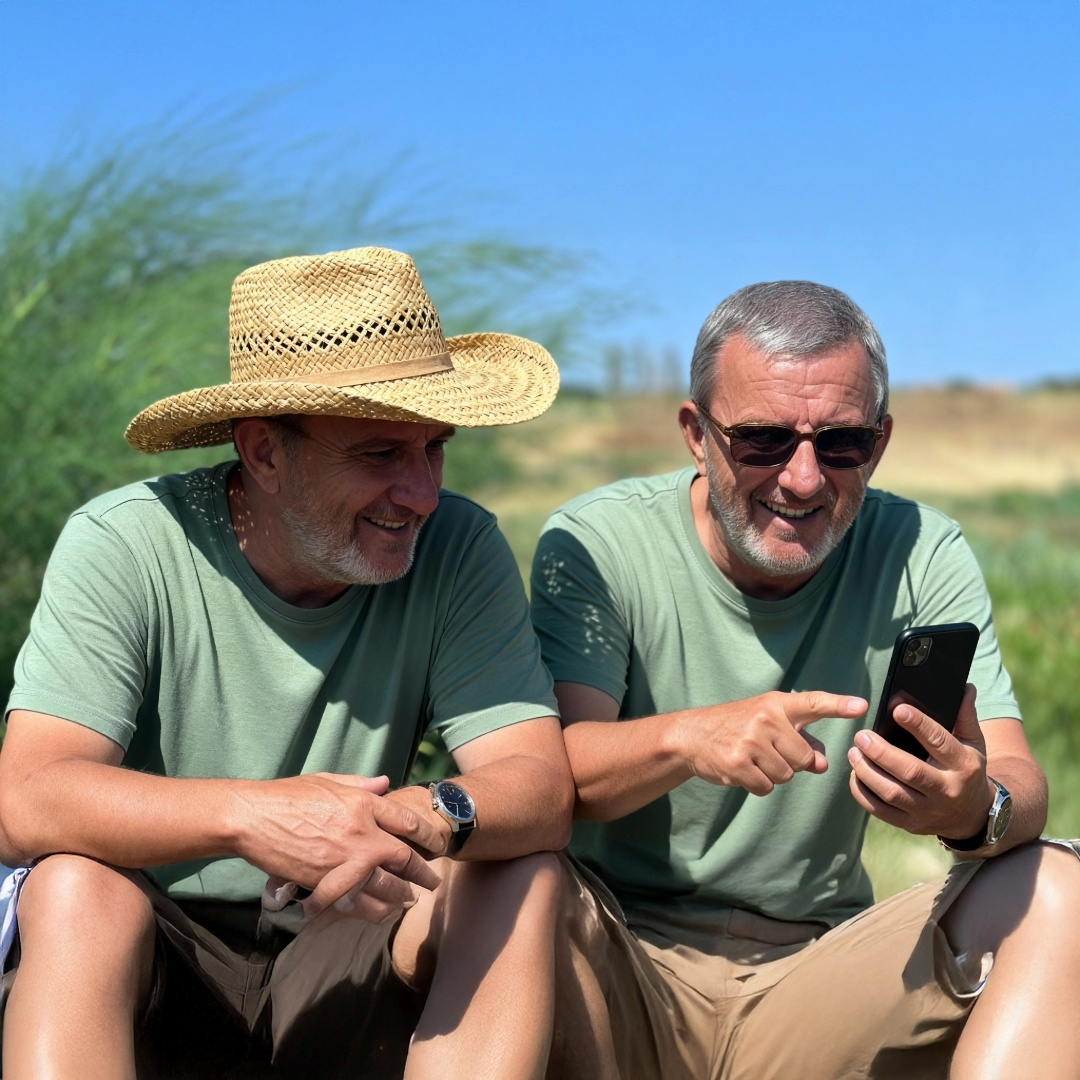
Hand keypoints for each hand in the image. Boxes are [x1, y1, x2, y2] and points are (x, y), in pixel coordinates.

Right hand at [236, 772, 442, 921]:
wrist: (254, 817)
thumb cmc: (289, 794)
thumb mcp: (329, 780)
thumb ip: (361, 784)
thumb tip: (385, 783)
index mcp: (364, 805)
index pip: (408, 822)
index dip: (427, 835)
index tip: (437, 844)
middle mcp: (361, 834)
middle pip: (404, 859)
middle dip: (422, 874)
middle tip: (433, 882)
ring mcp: (344, 862)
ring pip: (386, 887)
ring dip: (401, 897)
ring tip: (410, 902)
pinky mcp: (326, 883)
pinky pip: (357, 902)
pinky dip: (371, 911)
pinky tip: (380, 914)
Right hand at [679, 691, 867, 795]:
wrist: (692, 735)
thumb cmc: (737, 727)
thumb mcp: (768, 723)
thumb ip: (800, 740)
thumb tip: (822, 764)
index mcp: (776, 704)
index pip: (813, 703)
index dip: (838, 706)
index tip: (861, 707)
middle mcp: (765, 719)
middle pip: (804, 758)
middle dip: (790, 762)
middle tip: (766, 751)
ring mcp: (751, 742)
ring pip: (786, 775)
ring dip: (772, 774)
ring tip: (751, 759)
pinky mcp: (739, 765)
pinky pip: (766, 787)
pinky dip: (757, 785)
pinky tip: (742, 770)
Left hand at [847, 684, 993, 836]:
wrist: (973, 816)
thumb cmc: (967, 770)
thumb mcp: (973, 744)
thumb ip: (965, 716)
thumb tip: (965, 687)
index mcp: (963, 766)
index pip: (940, 743)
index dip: (919, 726)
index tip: (898, 710)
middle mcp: (946, 790)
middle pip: (910, 772)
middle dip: (882, 752)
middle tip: (861, 735)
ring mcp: (928, 811)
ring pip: (892, 793)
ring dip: (867, 772)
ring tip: (853, 752)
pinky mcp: (911, 825)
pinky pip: (881, 811)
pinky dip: (863, 793)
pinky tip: (855, 774)